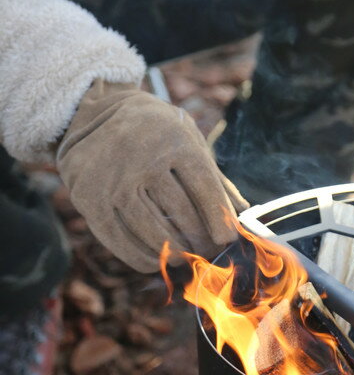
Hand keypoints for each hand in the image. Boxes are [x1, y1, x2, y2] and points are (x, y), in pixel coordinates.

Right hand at [57, 80, 247, 271]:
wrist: (95, 115)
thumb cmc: (156, 133)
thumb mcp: (189, 141)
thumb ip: (216, 179)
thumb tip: (244, 218)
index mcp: (174, 141)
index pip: (205, 190)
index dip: (220, 221)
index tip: (227, 240)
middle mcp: (143, 159)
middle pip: (182, 215)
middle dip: (201, 241)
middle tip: (209, 253)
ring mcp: (113, 181)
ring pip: (154, 233)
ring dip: (176, 253)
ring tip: (186, 257)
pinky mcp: (89, 200)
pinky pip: (122, 243)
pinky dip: (145, 258)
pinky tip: (158, 260)